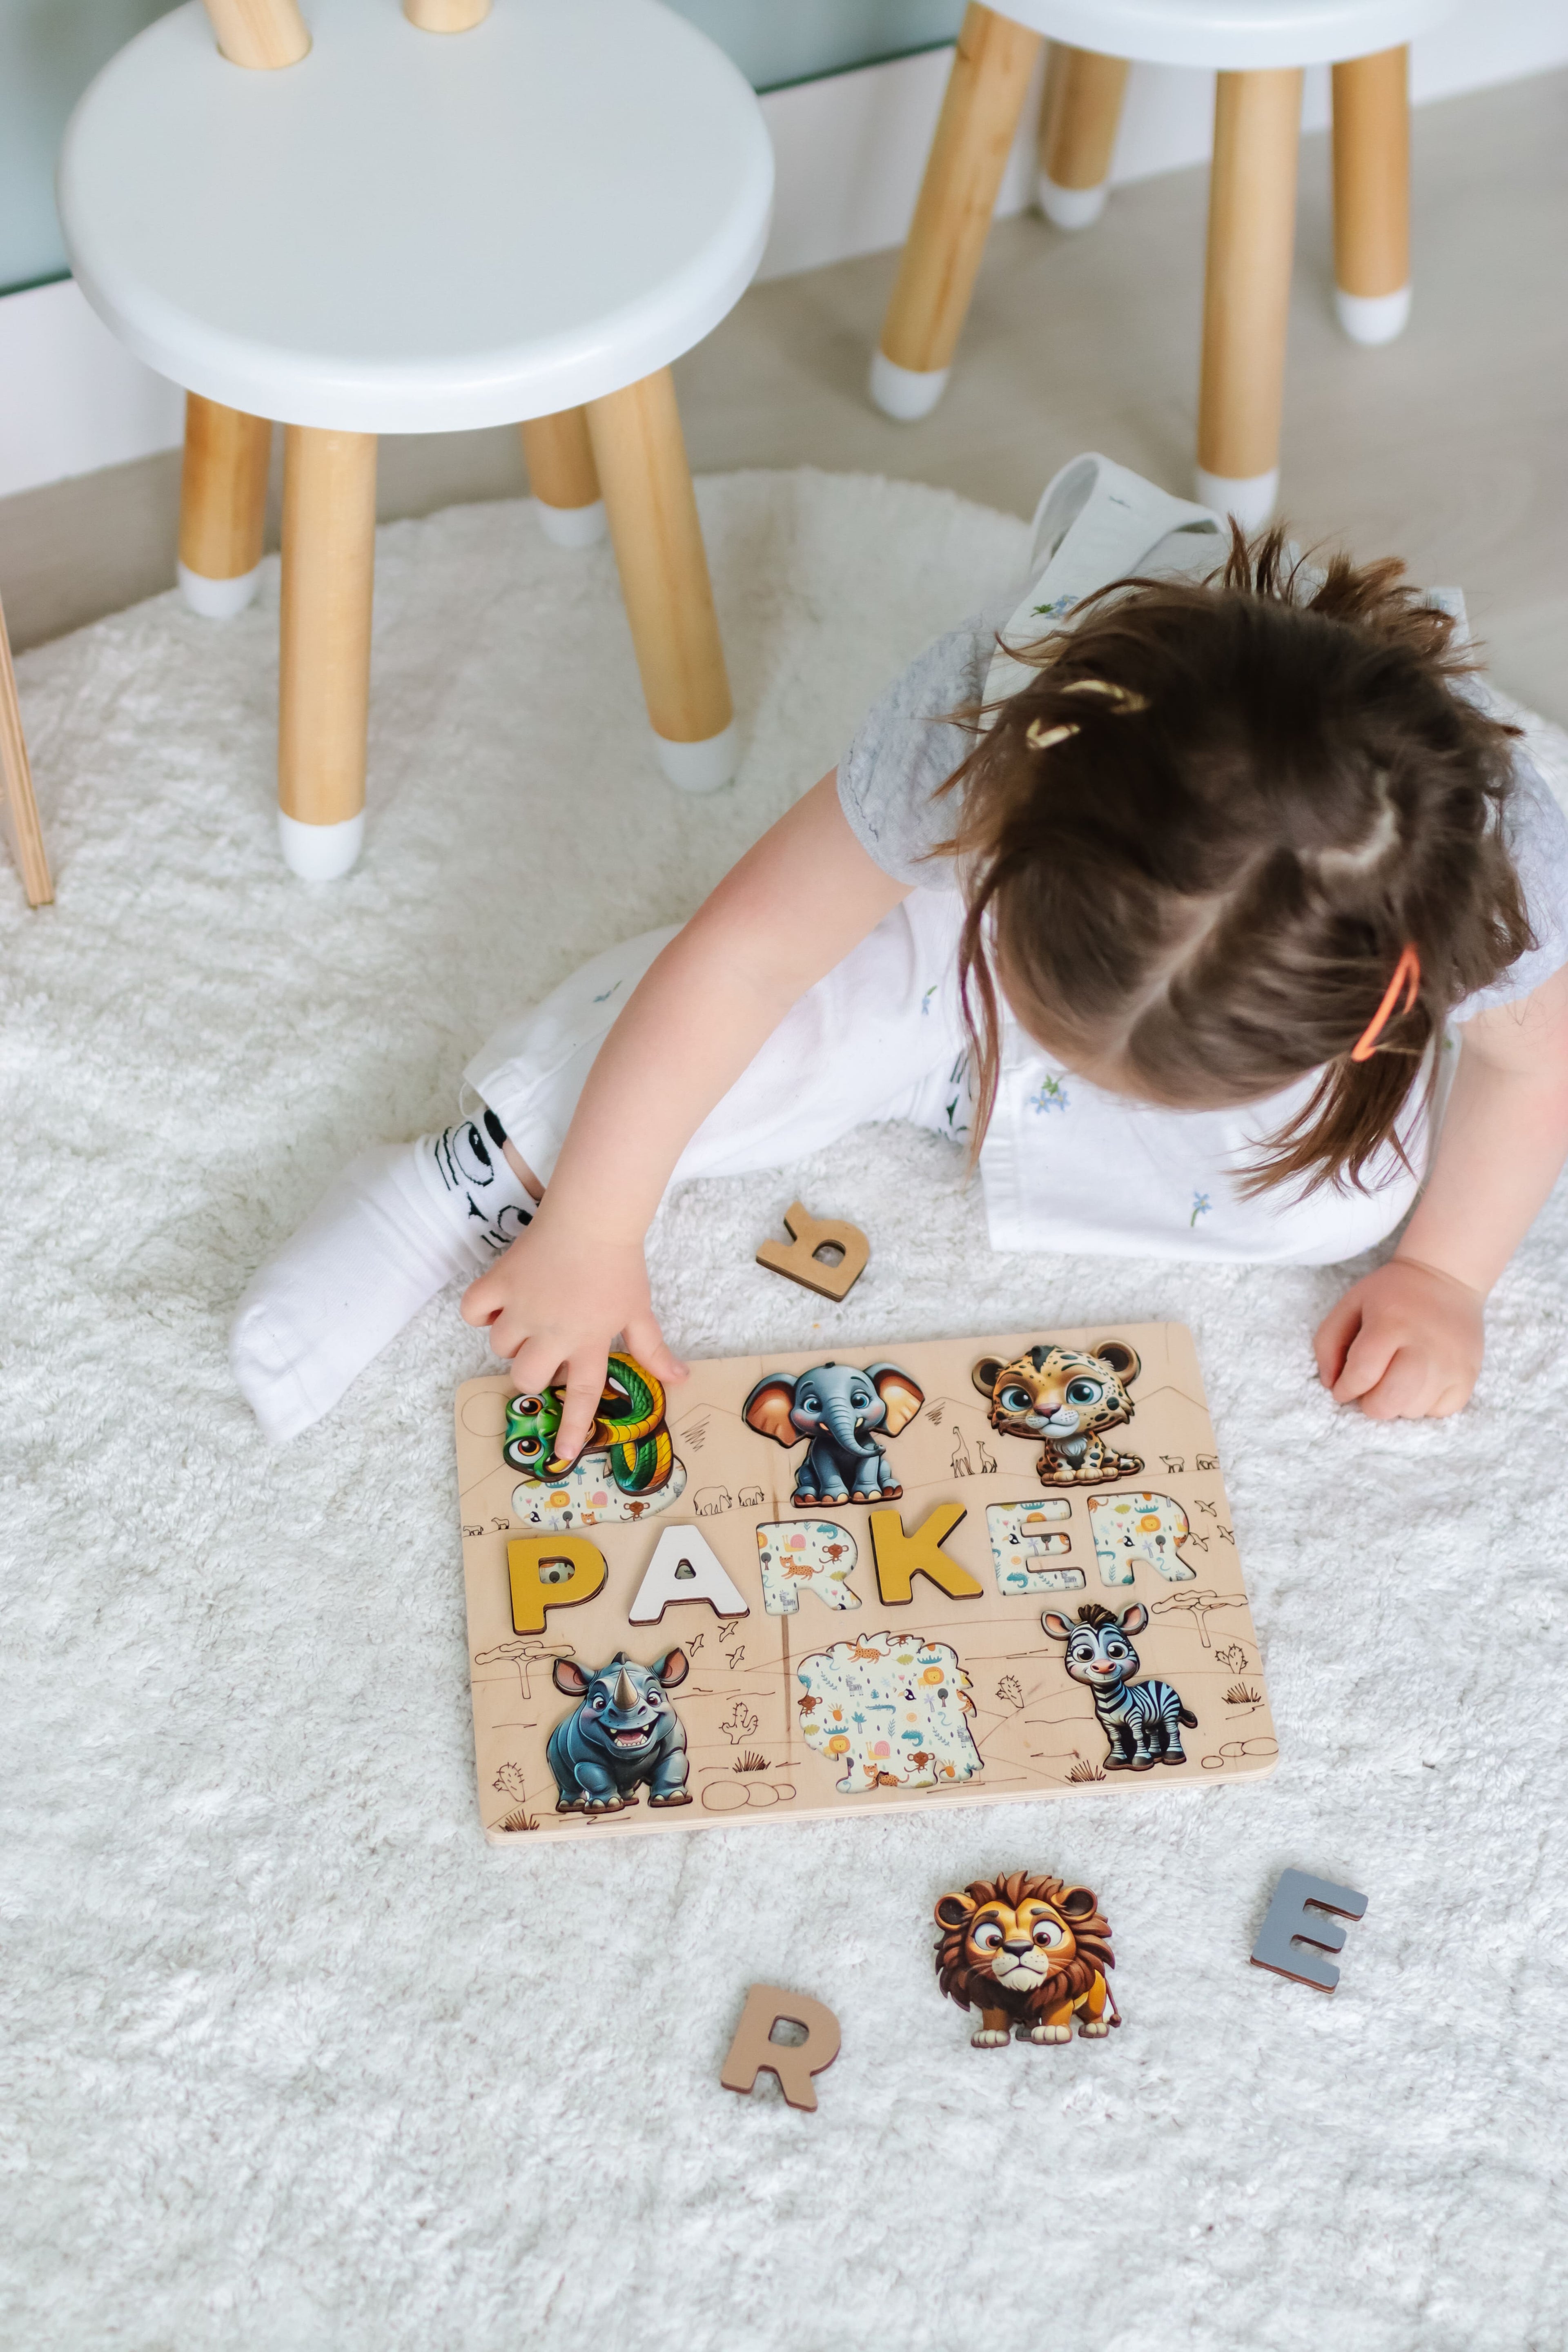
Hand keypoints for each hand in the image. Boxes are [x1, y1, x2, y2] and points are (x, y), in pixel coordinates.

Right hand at [460, 1212, 686, 1462]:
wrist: (593, 1215)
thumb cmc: (619, 1264)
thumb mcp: (639, 1310)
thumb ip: (653, 1349)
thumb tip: (680, 1380)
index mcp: (589, 1340)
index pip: (583, 1395)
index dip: (572, 1428)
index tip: (562, 1455)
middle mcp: (554, 1331)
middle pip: (527, 1378)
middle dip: (533, 1372)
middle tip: (544, 1347)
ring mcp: (522, 1308)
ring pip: (500, 1348)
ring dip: (511, 1339)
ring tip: (529, 1313)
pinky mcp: (499, 1283)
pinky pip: (474, 1312)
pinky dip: (481, 1312)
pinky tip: (499, 1302)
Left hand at [1313, 1255, 1483, 1420]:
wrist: (1447, 1278)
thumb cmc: (1392, 1294)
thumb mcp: (1351, 1304)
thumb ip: (1328, 1343)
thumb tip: (1331, 1385)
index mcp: (1391, 1322)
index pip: (1362, 1374)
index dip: (1345, 1389)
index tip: (1343, 1387)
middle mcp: (1425, 1345)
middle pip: (1390, 1401)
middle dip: (1370, 1404)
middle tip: (1369, 1389)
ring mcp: (1452, 1363)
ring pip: (1413, 1410)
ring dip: (1396, 1404)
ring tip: (1395, 1379)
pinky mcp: (1469, 1375)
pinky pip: (1440, 1411)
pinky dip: (1424, 1405)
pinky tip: (1419, 1383)